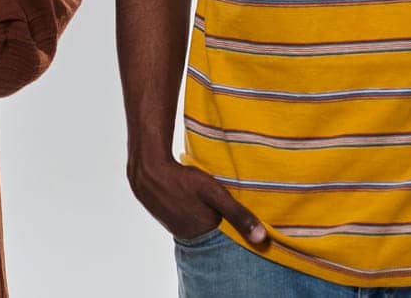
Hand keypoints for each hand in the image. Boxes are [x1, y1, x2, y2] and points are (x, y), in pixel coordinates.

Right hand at [127, 155, 267, 245]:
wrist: (147, 169)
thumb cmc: (183, 180)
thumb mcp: (215, 194)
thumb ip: (239, 215)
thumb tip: (263, 238)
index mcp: (200, 233)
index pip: (224, 240)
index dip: (235, 233)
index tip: (246, 227)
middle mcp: (186, 234)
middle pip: (209, 233)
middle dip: (221, 226)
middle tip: (228, 211)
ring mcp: (173, 224)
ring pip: (195, 223)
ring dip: (204, 217)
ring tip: (212, 205)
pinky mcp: (163, 212)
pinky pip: (183, 215)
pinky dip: (191, 210)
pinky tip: (193, 199)